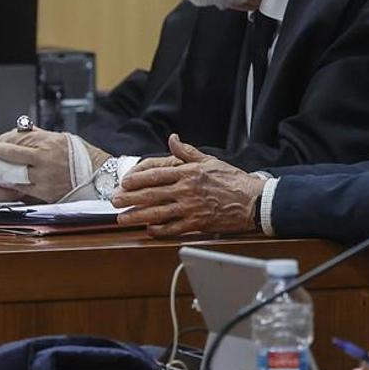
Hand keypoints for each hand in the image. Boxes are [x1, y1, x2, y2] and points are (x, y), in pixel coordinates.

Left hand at [0, 127, 109, 202]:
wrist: (101, 178)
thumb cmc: (84, 158)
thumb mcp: (64, 139)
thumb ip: (41, 137)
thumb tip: (20, 133)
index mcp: (50, 142)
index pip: (18, 138)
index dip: (1, 140)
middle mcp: (46, 159)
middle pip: (10, 154)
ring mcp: (44, 178)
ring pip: (10, 174)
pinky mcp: (44, 194)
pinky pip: (18, 191)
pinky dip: (5, 188)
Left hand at [112, 134, 263, 236]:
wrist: (253, 201)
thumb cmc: (233, 180)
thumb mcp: (210, 160)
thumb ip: (187, 152)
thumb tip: (173, 139)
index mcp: (188, 172)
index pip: (155, 175)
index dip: (136, 179)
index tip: (124, 182)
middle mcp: (186, 190)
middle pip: (151, 194)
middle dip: (130, 198)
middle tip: (115, 201)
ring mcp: (191, 208)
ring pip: (157, 213)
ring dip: (137, 216)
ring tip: (123, 219)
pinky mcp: (197, 224)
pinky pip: (173, 228)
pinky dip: (159, 230)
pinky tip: (149, 230)